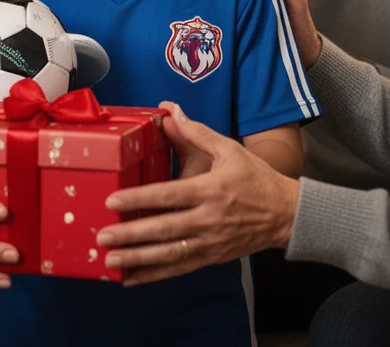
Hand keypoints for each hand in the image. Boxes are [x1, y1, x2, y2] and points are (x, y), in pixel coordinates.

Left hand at [95, 103, 299, 285]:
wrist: (285, 214)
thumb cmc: (255, 178)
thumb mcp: (229, 149)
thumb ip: (196, 132)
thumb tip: (171, 110)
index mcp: (210, 190)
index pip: (169, 196)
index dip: (140, 199)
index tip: (113, 201)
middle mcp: (208, 219)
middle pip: (164, 229)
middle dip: (131, 234)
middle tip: (103, 236)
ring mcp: (209, 242)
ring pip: (169, 254)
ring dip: (137, 258)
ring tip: (110, 260)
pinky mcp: (211, 257)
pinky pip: (178, 268)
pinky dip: (154, 275)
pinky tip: (130, 278)